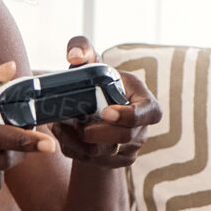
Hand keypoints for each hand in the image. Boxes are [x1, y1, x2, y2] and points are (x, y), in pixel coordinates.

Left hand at [52, 36, 160, 168]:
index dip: (129, 116)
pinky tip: (62, 134)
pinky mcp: (111, 162)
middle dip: (98, 133)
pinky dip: (72, 148)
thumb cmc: (98, 81)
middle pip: (124, 139)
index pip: (148, 114)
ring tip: (62, 124)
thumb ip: (83, 48)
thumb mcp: (93, 62)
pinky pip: (89, 161)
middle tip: (78, 124)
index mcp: (146, 104)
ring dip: (79, 141)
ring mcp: (128, 149)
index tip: (106, 112)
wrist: (94, 108)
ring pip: (103, 154)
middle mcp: (141, 130)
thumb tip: (74, 57)